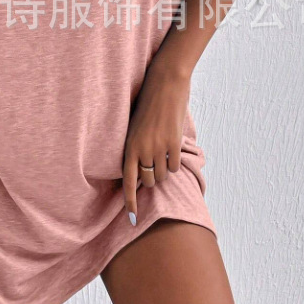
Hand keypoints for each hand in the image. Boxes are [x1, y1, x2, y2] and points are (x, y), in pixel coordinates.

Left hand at [122, 66, 189, 224]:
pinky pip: (175, 166)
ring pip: (162, 176)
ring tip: (162, 153)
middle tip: (154, 165)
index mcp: (129, 146)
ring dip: (163, 170)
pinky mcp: (174, 144)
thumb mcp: (134, 126)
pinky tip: (172, 149)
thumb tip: (141, 168)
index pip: (128, 182)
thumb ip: (136, 147)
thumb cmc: (147, 103)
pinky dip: (174, 163)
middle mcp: (142, 150)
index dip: (130, 202)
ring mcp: (159, 148)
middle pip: (148, 182)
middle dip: (151, 179)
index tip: (132, 219)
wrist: (164, 83)